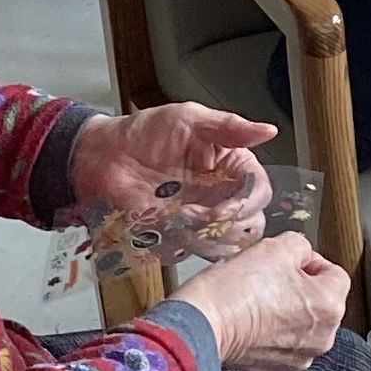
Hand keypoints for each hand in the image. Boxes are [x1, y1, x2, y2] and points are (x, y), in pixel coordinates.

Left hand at [69, 104, 273, 233]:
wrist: (102, 157)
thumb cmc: (143, 133)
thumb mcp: (189, 118)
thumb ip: (229, 126)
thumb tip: (268, 131)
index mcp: (231, 167)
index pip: (260, 190)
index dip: (248, 202)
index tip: (226, 207)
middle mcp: (222, 195)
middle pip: (252, 222)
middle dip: (231, 223)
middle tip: (203, 216)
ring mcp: (202, 218)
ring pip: (229, 242)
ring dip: (208, 235)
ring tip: (181, 217)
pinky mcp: (180, 235)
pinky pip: (196, 251)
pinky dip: (186, 244)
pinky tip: (169, 226)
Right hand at [176, 232, 347, 370]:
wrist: (200, 326)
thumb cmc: (235, 290)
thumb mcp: (275, 247)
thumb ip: (300, 246)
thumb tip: (301, 254)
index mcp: (330, 306)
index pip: (335, 273)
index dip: (310, 261)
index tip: (288, 260)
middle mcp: (322, 338)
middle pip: (319, 301)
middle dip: (297, 287)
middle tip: (267, 278)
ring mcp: (298, 357)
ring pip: (299, 323)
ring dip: (284, 309)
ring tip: (255, 299)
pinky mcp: (274, 369)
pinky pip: (279, 342)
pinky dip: (268, 331)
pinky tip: (248, 319)